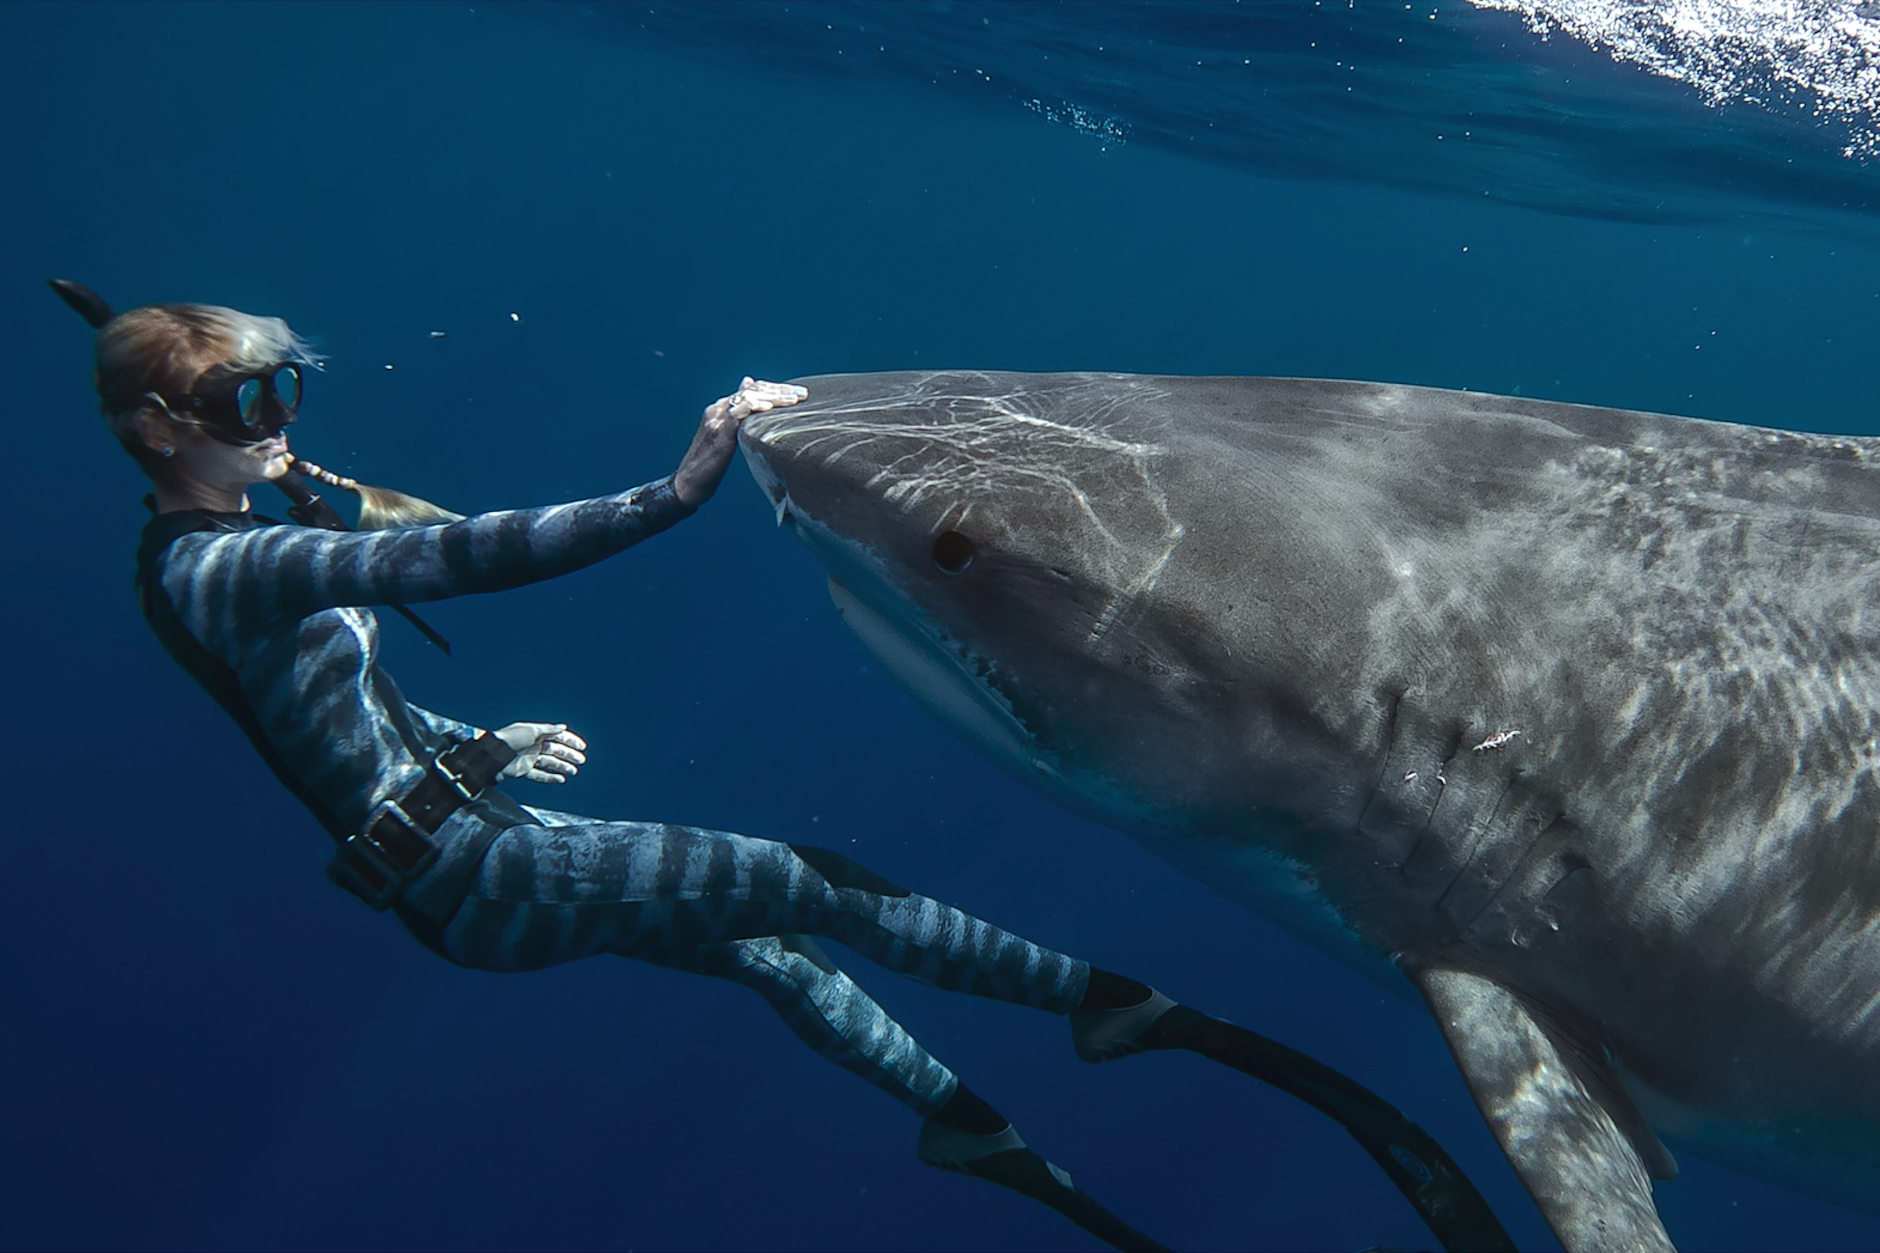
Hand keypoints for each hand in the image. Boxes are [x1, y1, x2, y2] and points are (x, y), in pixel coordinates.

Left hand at [492, 722, 587, 784]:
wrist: (492, 755)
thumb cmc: (509, 739)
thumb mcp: (531, 731)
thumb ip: (548, 730)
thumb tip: (562, 727)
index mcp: (536, 733)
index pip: (556, 736)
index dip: (570, 740)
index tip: (581, 746)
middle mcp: (533, 745)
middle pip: (555, 750)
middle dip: (569, 755)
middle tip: (581, 760)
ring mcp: (529, 758)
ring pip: (550, 763)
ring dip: (563, 766)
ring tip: (573, 771)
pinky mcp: (524, 770)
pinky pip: (540, 775)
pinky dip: (550, 778)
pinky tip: (561, 780)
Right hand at [672, 377, 808, 507]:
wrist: (689, 483)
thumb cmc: (710, 464)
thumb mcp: (726, 439)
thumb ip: (738, 425)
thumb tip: (751, 420)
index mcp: (721, 408)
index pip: (752, 389)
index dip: (775, 388)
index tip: (797, 393)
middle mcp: (717, 409)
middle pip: (752, 389)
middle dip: (780, 389)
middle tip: (802, 393)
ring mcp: (716, 419)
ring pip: (747, 397)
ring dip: (773, 396)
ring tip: (794, 400)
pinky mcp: (717, 432)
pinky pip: (737, 413)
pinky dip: (754, 407)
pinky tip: (770, 408)